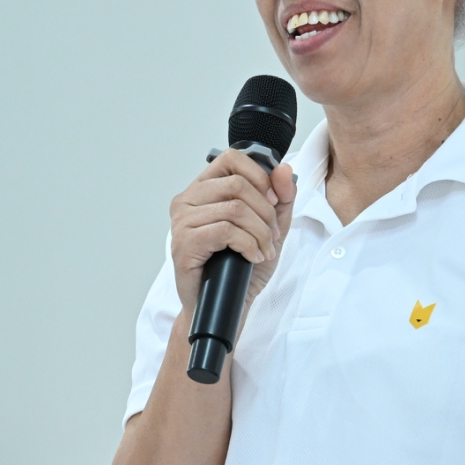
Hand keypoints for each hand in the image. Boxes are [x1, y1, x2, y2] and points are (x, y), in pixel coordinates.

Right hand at [168, 149, 296, 318]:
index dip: (260, 177)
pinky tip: (251, 256)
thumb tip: (283, 169)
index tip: (272, 202)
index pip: (232, 159)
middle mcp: (187, 201)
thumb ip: (280, 198)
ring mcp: (182, 222)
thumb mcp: (270, 228)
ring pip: (235, 208)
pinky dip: (248, 244)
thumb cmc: (240, 268)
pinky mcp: (184, 244)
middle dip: (265, 212)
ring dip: (260, 232)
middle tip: (270, 235)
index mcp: (203, 190)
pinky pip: (226, 231)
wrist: (225, 305)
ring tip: (263, 249)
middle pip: (238, 185)